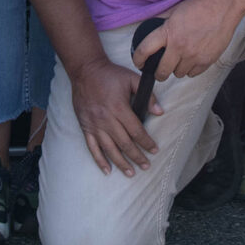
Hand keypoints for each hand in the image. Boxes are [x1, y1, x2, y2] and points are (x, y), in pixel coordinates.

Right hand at [72, 56, 158, 176]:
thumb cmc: (110, 75)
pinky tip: (107, 170)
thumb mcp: (131, 79)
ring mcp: (94, 124)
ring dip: (121, 163)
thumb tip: (159, 112)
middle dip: (137, 156)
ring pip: (109, 149)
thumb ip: (148, 95)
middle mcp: (106, 119)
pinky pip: (92, 147)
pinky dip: (100, 160)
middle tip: (146, 166)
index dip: (146, 142)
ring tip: (131, 173)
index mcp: (119, 108)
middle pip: (124, 143)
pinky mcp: (85, 127)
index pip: (136, 131)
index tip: (154, 150)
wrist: (85, 71)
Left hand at [132, 0, 235, 83]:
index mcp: (168, 32)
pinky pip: (193, 74)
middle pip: (162, 71)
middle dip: (158, 73)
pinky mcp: (207, 61)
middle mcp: (180, 47)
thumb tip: (149, 26)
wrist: (222, 8)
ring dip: (177, 69)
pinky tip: (192, 60)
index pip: (145, 50)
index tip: (138, 62)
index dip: (138, 59)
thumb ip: (161, 21)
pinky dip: (191, 69)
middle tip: (159, 71)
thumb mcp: (175, 10)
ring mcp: (194, 56)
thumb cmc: (199, 7)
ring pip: (178, 74)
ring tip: (180, 60)